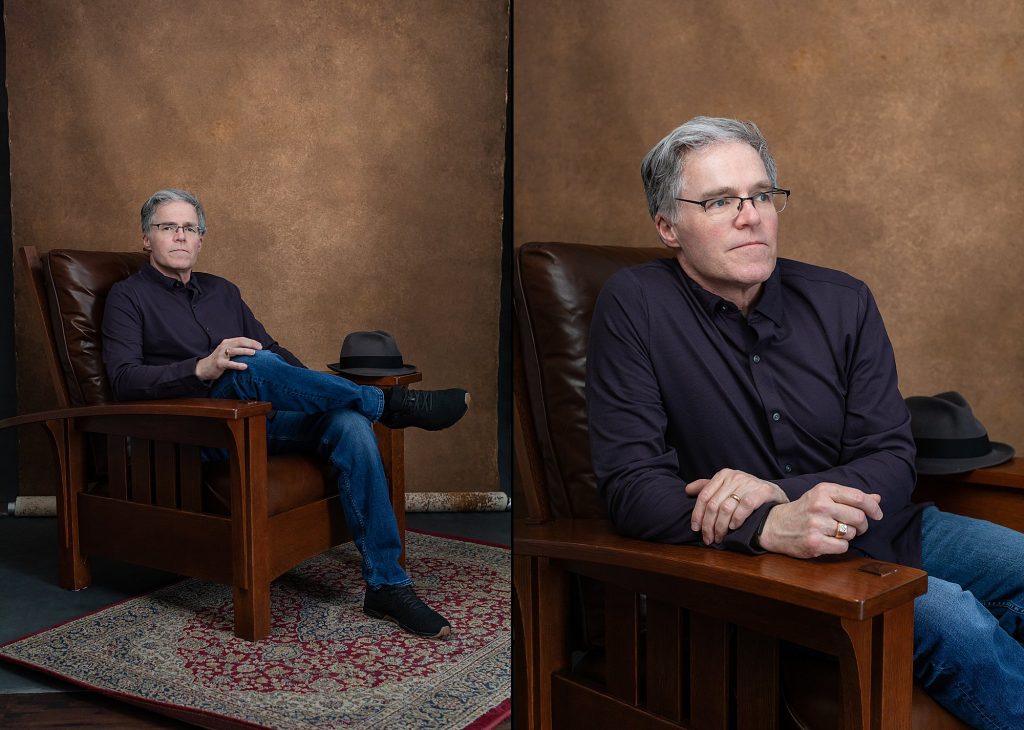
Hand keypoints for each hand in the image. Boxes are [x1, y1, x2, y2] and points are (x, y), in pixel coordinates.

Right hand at [195, 337, 263, 380]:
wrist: (204, 368)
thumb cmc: (219, 360)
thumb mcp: (227, 352)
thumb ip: (237, 350)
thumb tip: (253, 351)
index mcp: (227, 342)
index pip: (241, 339)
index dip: (251, 341)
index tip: (260, 346)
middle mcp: (224, 346)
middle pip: (239, 342)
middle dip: (251, 344)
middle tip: (260, 348)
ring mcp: (221, 355)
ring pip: (235, 351)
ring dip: (245, 351)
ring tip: (254, 353)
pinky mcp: (219, 363)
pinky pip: (230, 364)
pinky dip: (238, 365)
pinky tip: (245, 366)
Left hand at [685, 468, 788, 543]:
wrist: (774, 494)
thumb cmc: (747, 492)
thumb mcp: (727, 486)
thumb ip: (708, 487)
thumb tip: (687, 490)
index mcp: (723, 475)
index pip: (704, 496)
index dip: (697, 514)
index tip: (696, 529)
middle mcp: (735, 477)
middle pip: (713, 505)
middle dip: (708, 525)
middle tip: (708, 539)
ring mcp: (749, 483)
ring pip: (726, 508)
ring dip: (720, 527)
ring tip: (719, 538)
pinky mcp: (762, 491)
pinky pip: (744, 507)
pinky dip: (737, 519)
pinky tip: (734, 527)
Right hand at [757, 482, 882, 557]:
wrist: (774, 525)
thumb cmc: (803, 510)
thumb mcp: (823, 497)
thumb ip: (849, 497)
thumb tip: (877, 498)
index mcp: (823, 490)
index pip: (858, 497)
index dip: (873, 507)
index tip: (878, 514)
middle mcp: (820, 505)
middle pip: (858, 517)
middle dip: (862, 525)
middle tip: (856, 527)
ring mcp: (816, 524)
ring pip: (851, 533)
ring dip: (848, 535)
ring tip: (835, 532)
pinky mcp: (814, 542)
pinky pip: (843, 546)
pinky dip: (840, 546)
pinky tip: (829, 541)